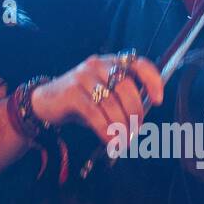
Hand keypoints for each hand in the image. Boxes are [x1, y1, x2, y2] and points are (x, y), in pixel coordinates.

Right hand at [31, 53, 163, 145]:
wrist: (45, 102)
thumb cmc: (80, 101)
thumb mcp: (104, 97)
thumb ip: (122, 102)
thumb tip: (140, 122)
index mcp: (111, 62)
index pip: (138, 63)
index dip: (152, 81)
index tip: (158, 100)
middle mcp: (98, 65)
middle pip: (127, 87)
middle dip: (135, 113)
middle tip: (136, 131)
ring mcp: (83, 77)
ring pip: (111, 103)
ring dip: (121, 126)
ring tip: (123, 141)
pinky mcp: (71, 92)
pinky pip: (95, 113)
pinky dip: (106, 130)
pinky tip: (110, 141)